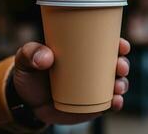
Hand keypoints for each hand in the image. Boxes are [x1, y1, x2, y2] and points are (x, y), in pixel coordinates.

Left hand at [13, 38, 130, 124]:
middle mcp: (90, 68)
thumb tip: (46, 58)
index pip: (103, 44)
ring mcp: (92, 87)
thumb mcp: (25, 59)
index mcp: (80, 52)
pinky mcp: (91, 104)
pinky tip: (116, 102)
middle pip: (114, 64)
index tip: (122, 45)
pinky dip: (116, 103)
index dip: (117, 44)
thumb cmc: (29, 74)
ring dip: (122, 84)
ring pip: (115, 83)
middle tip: (119, 67)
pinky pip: (108, 104)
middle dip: (123, 64)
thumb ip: (30, 53)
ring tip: (118, 86)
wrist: (26, 101)